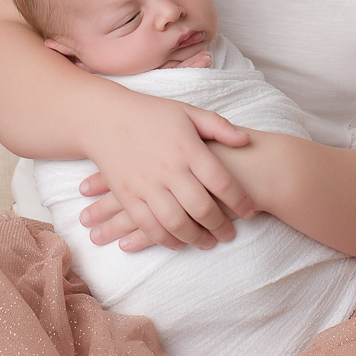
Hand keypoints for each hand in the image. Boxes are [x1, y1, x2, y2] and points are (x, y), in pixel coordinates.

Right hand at [78, 99, 255, 250]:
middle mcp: (169, 169)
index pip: (222, 182)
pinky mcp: (128, 196)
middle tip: (229, 235)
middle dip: (220, 226)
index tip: (250, 212)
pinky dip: (165, 239)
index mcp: (188, 148)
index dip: (240, 201)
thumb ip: (218, 127)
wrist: (105, 118)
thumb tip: (246, 141)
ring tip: (207, 243)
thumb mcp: (188, 112)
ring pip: (176, 222)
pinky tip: (178, 243)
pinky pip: (148, 225)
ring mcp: (146, 185)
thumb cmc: (151, 114)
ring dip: (195, 238)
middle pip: (201, 208)